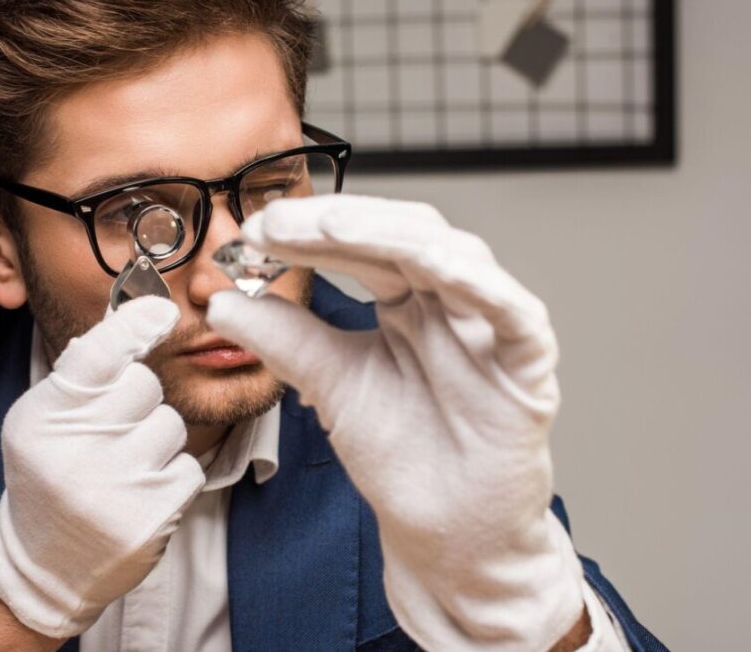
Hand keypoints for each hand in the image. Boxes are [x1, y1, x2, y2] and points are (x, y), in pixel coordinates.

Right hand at [0, 296, 205, 637]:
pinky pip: (189, 468)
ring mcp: (115, 488)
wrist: (44, 566)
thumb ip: (83, 373)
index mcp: (43, 418)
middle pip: (145, 385)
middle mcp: (75, 451)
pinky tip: (140, 497)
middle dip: (138, 402)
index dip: (134, 326)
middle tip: (111, 435)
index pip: (97, 355)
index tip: (162, 311)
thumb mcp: (43, 420)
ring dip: (157, 443)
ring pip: (172, 426)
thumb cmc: (50, 477)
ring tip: (123, 471)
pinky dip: (172, 479)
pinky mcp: (151, 518)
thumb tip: (141, 312)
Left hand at [206, 195, 584, 650]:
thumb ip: (282, 339)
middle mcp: (449, 302)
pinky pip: (516, 315)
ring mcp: (490, 329)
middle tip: (280, 222)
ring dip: (397, 236)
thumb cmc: (401, 454)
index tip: (254, 230)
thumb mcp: (327, 383)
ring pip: (459, 258)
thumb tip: (221, 300)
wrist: (441, 528)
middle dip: (341, 222)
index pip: (359, 246)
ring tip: (335, 227)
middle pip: (404, 236)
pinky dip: (483, 286)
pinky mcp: (528, 366)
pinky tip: (437, 264)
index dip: (308, 232)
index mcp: (406, 300)